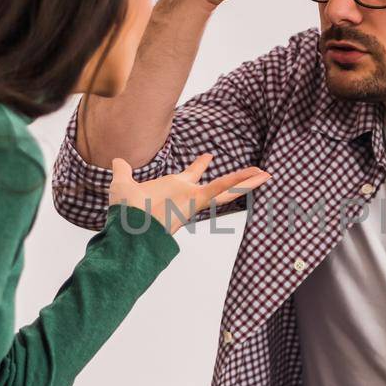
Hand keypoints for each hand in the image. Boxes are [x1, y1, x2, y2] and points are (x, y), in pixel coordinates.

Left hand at [109, 152, 270, 233]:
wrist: (127, 229)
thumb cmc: (125, 212)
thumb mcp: (122, 184)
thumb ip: (122, 171)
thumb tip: (118, 161)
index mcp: (175, 188)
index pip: (191, 174)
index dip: (200, 165)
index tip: (209, 156)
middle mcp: (188, 194)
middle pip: (217, 184)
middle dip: (235, 178)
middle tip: (253, 170)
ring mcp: (194, 198)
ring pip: (226, 187)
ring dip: (247, 181)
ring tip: (266, 174)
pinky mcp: (197, 200)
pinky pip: (223, 189)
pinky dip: (241, 183)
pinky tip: (258, 177)